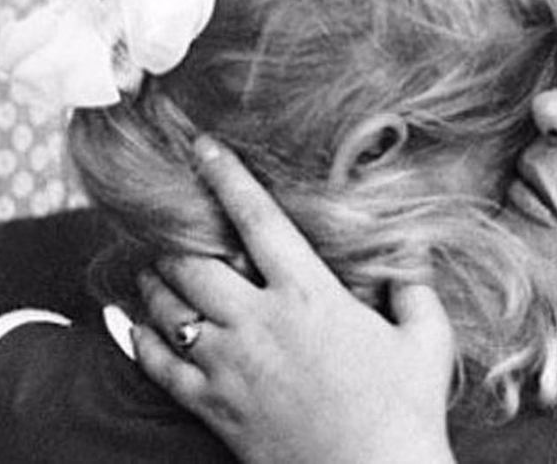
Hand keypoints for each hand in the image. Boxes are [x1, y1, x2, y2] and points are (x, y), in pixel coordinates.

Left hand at [133, 135, 456, 463]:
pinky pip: (159, 367)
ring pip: (168, 308)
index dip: (226, 176)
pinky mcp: (213, 408)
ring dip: (155, 279)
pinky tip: (128, 323)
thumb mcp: (427, 338)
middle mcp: (259, 322)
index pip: (257, 219)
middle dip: (175, 231)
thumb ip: (415, 286)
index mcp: (310, 295)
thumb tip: (413, 250)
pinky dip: (136, 340)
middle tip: (168, 214)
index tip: (203, 147)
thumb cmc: (407, 409)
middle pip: (193, 260)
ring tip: (151, 262)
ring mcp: (230, 366)